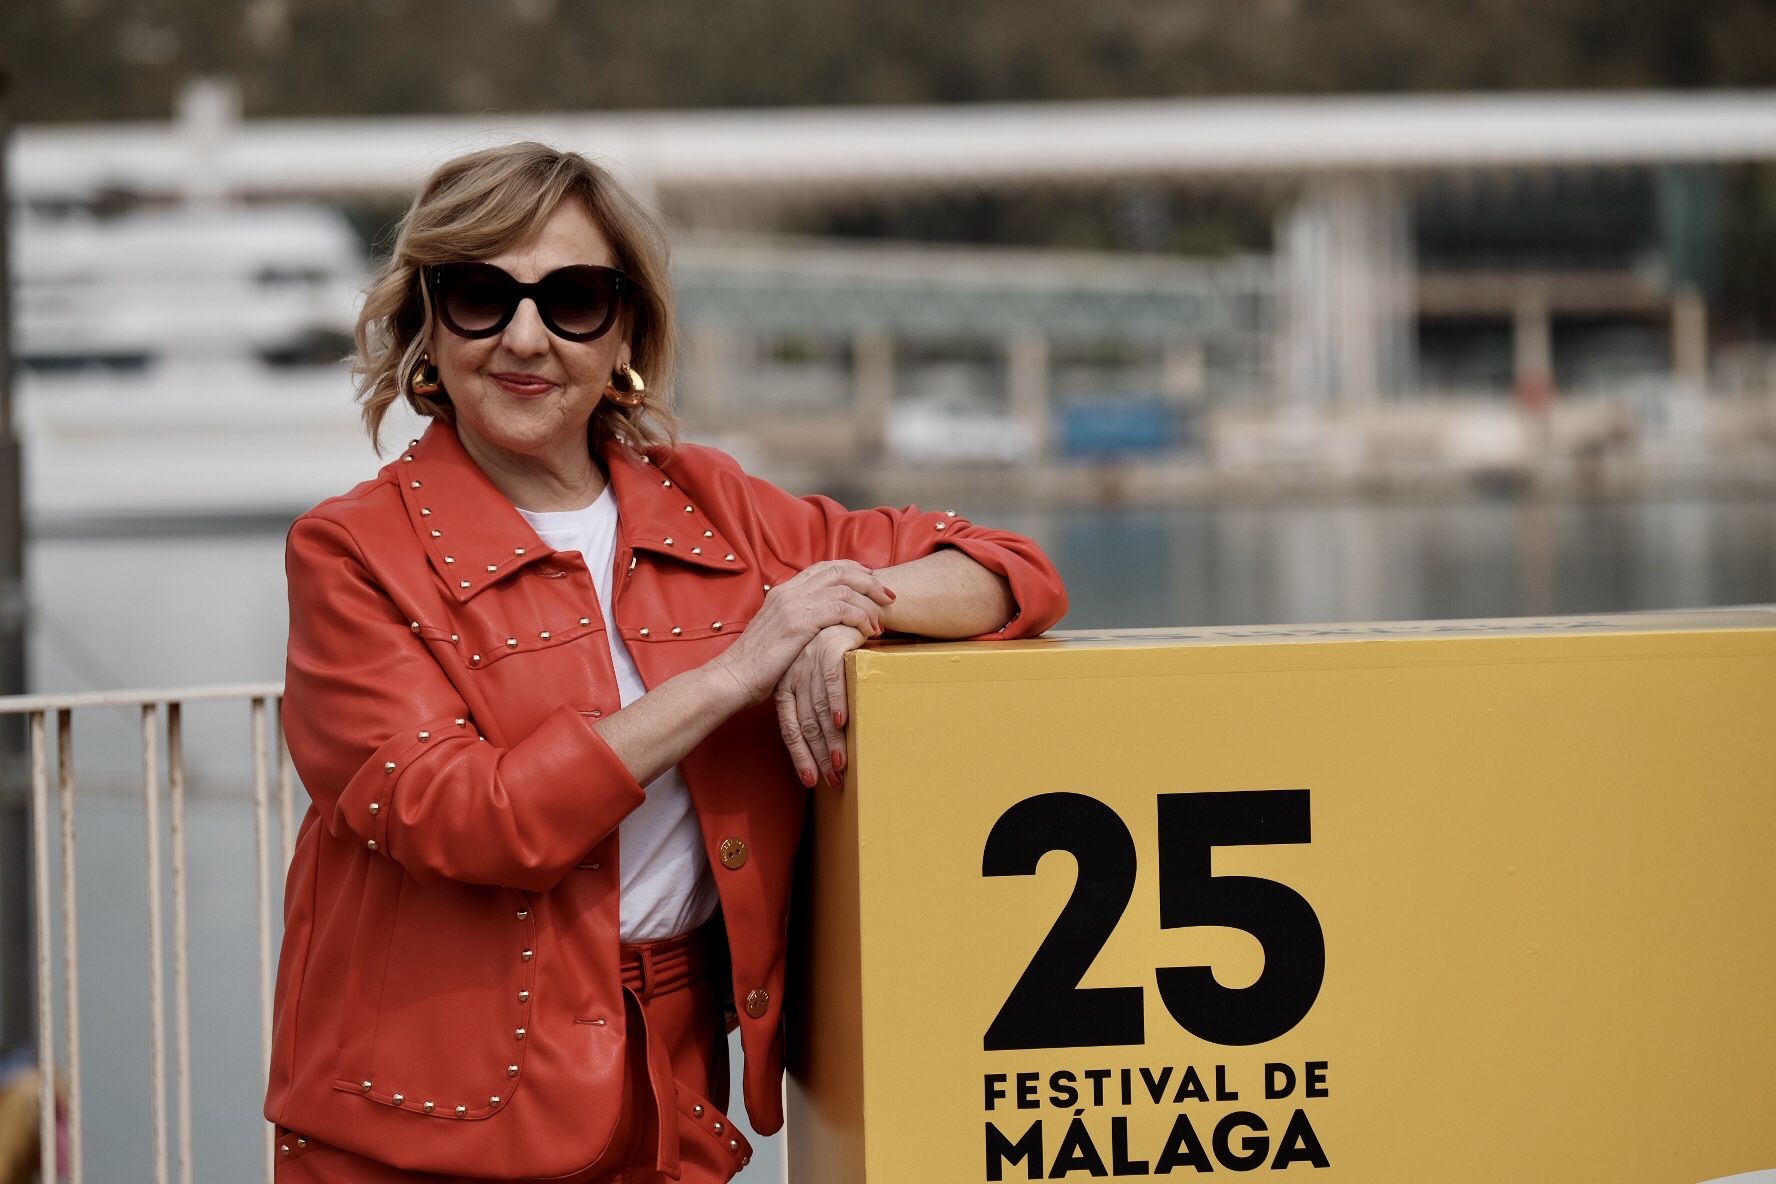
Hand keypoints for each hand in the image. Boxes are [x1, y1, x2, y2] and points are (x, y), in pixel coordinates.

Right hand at [709, 560, 893, 706]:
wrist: (734, 678)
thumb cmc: (758, 666)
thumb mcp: (780, 635)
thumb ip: (801, 622)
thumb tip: (827, 625)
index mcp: (784, 590)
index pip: (825, 567)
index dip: (853, 570)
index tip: (872, 580)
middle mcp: (789, 591)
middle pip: (840, 571)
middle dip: (869, 581)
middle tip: (888, 596)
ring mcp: (794, 604)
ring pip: (845, 588)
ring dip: (869, 603)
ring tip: (881, 621)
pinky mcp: (800, 622)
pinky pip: (841, 609)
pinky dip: (860, 617)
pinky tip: (868, 631)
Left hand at [775, 623, 867, 787]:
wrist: (850, 609)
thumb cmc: (837, 645)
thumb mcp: (816, 673)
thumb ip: (813, 701)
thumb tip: (824, 739)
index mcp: (787, 684)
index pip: (790, 727)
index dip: (800, 755)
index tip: (810, 781)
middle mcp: (795, 674)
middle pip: (805, 724)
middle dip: (819, 756)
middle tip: (833, 781)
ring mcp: (810, 661)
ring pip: (818, 708)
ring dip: (831, 739)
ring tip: (842, 764)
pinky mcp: (828, 647)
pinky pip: (832, 680)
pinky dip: (836, 703)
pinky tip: (841, 723)